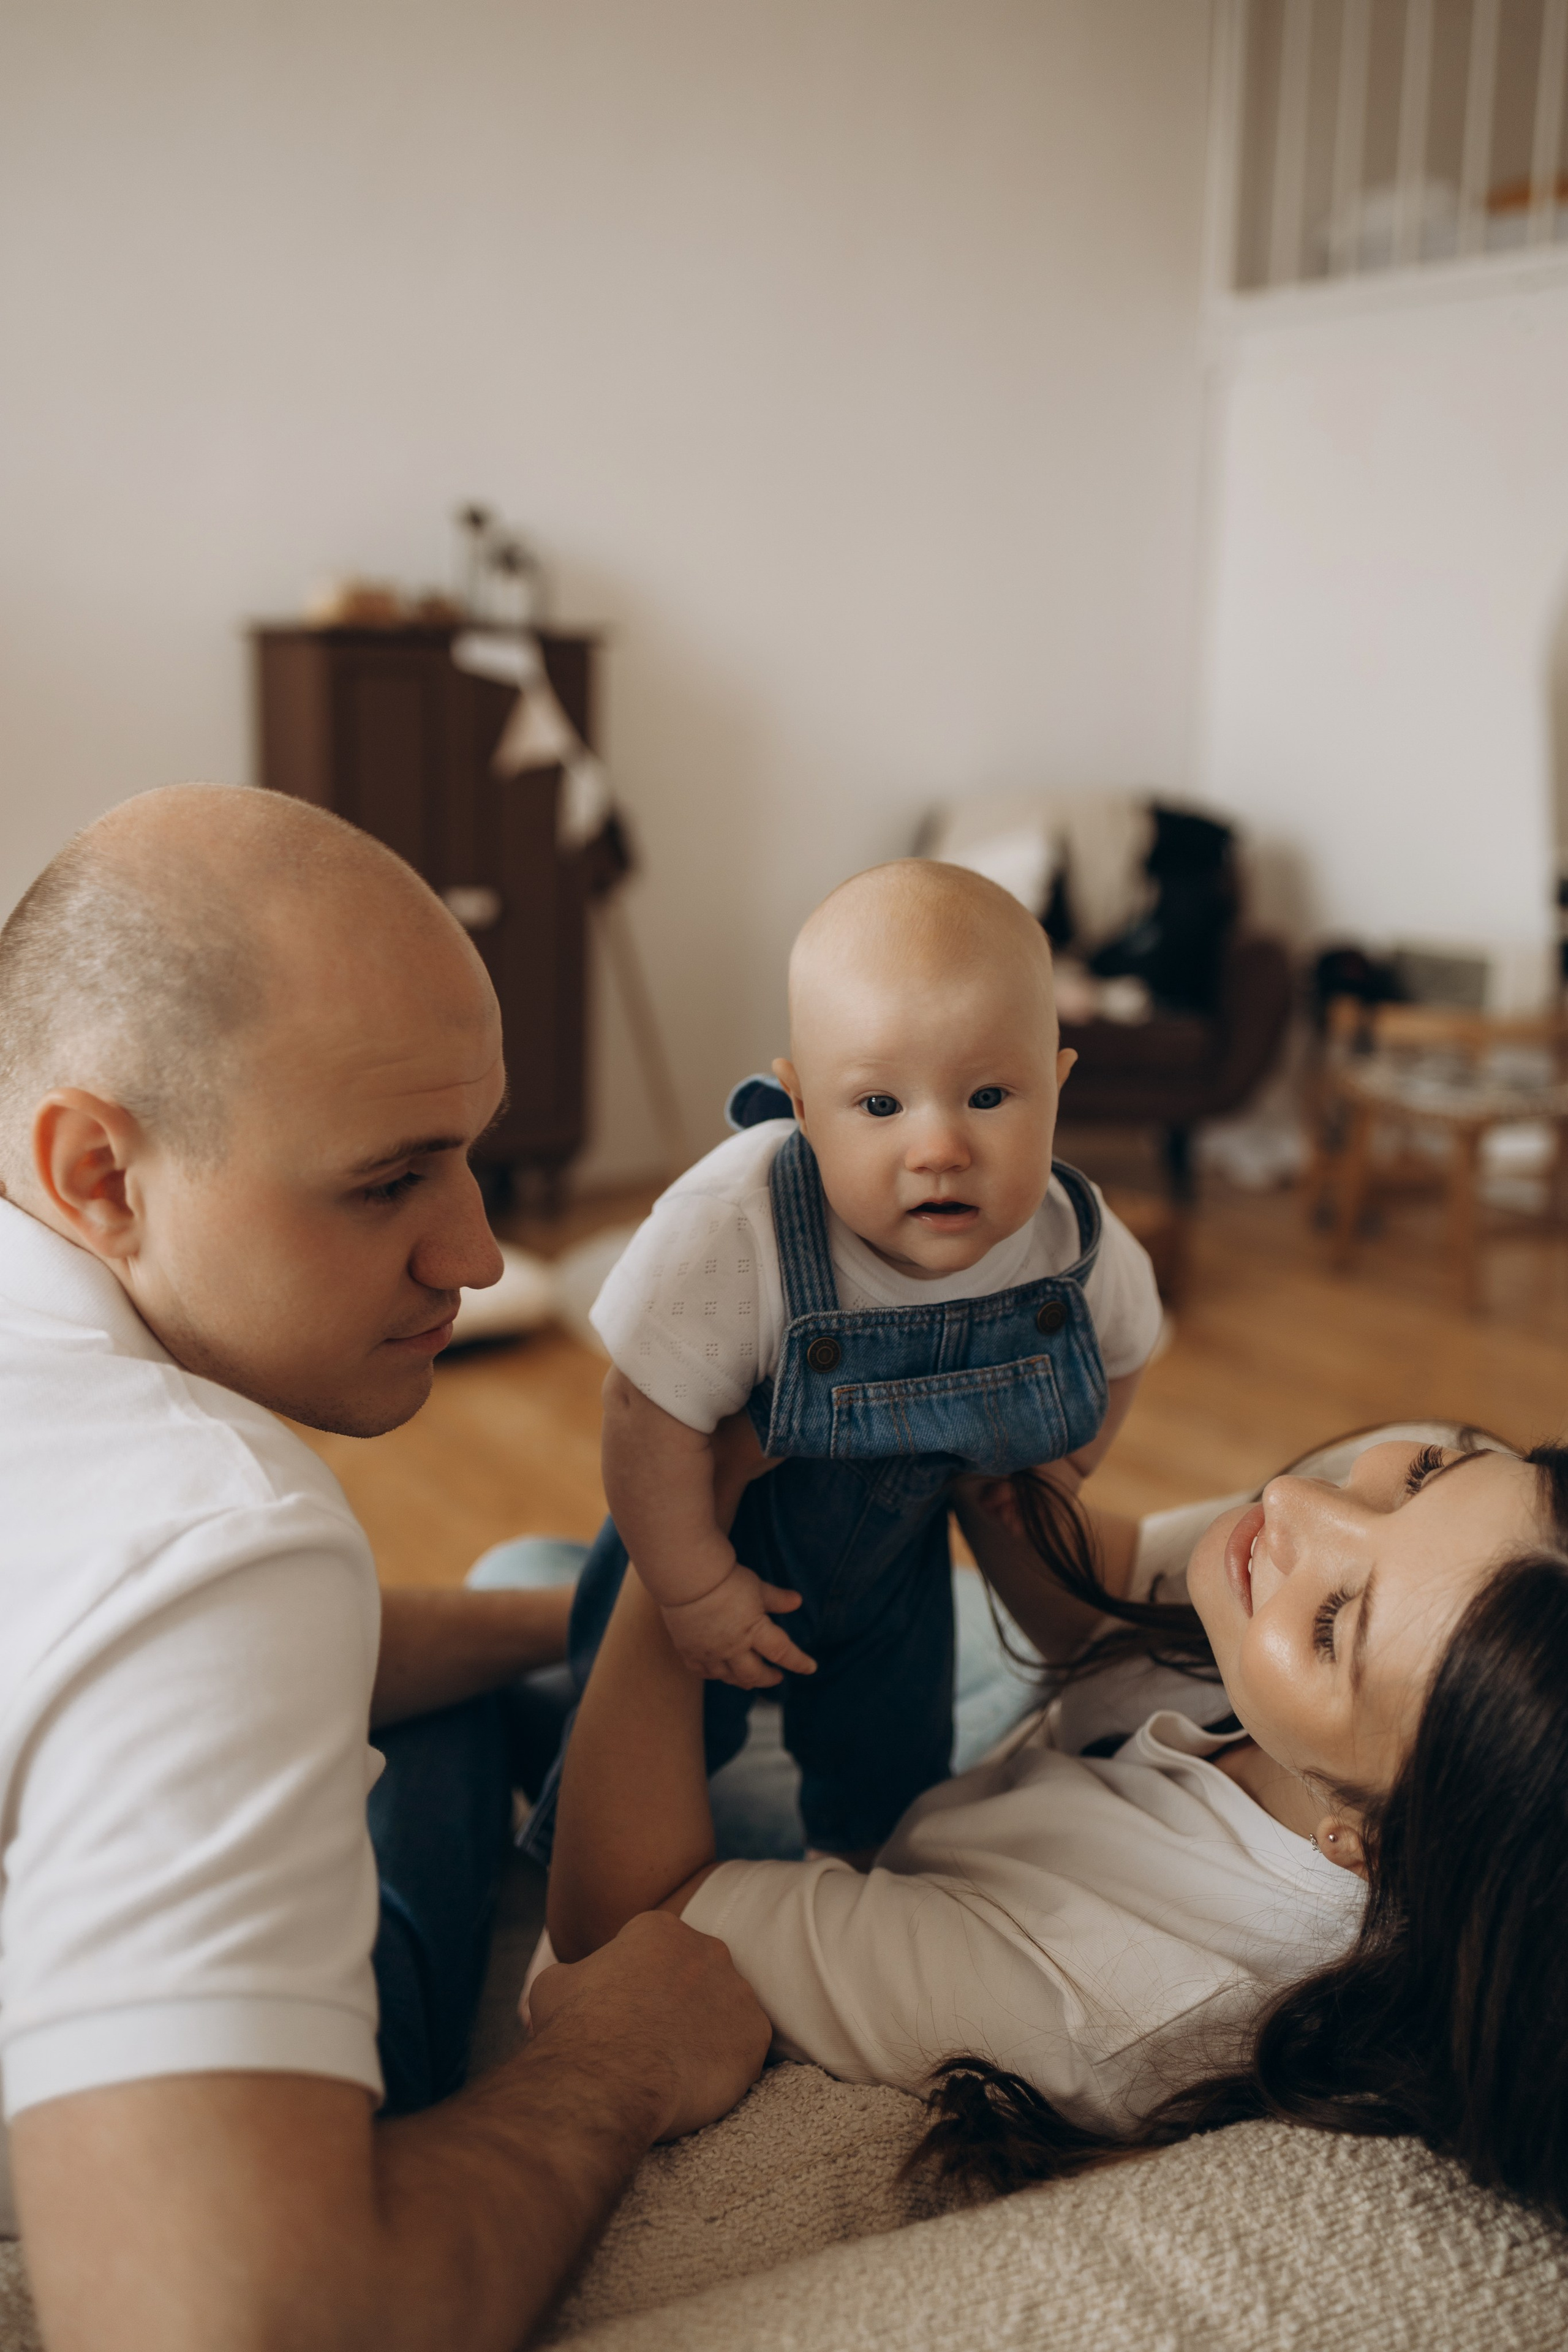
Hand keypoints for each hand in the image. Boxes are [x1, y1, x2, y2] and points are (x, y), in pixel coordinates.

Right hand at [528, 1910, 771, 2139]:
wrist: (608, 2078)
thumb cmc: (576, 2029)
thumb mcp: (553, 1985)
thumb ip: (574, 1976)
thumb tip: (571, 1984)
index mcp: (659, 1929)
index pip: (657, 1951)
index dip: (640, 1985)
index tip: (627, 2013)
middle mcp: (707, 1949)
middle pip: (696, 1976)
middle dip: (678, 2004)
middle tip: (653, 2041)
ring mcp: (737, 1991)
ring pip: (723, 2012)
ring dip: (704, 2034)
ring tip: (674, 2066)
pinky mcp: (755, 2036)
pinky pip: (744, 2049)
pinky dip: (725, 2066)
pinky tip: (696, 2083)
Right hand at [661, 1561, 816, 1686]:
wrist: (687, 1579)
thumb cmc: (725, 1579)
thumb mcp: (756, 1587)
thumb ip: (777, 1599)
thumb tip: (797, 1601)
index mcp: (755, 1632)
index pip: (783, 1653)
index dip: (799, 1662)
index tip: (811, 1668)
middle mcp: (733, 1649)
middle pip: (755, 1674)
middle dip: (768, 1678)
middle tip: (776, 1677)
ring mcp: (710, 1654)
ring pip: (729, 1677)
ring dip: (743, 1680)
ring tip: (749, 1679)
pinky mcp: (689, 1651)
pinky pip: (703, 1672)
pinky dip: (715, 1674)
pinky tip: (719, 1672)